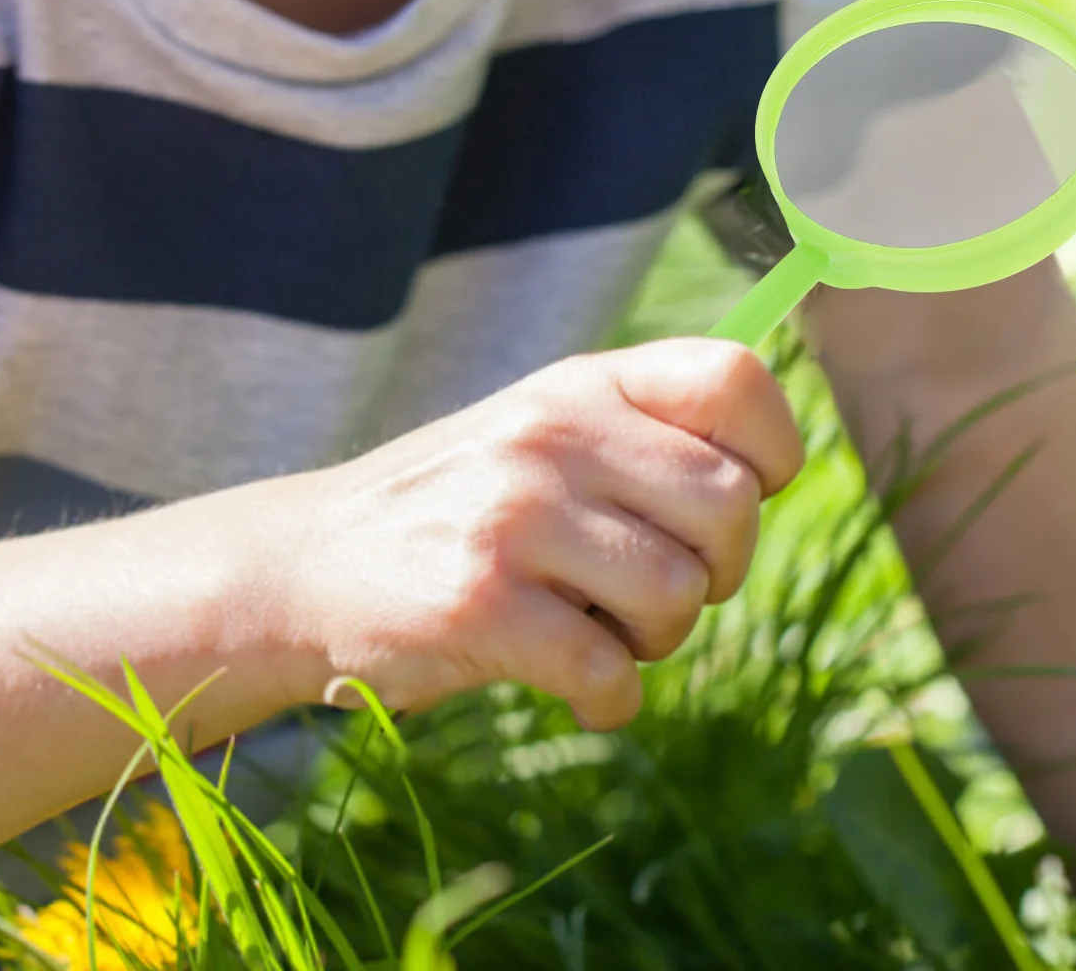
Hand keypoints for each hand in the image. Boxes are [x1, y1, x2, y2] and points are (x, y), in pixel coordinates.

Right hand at [276, 340, 803, 729]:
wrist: (304, 564)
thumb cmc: (462, 503)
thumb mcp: (548, 429)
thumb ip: (645, 434)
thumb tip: (769, 475)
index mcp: (584, 383)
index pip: (733, 379)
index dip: (771, 447)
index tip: (749, 493)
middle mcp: (554, 432)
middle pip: (730, 503)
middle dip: (722, 569)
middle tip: (670, 589)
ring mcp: (514, 514)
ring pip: (679, 593)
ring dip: (660, 638)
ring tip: (607, 632)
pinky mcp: (478, 604)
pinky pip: (608, 669)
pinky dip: (612, 696)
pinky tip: (583, 687)